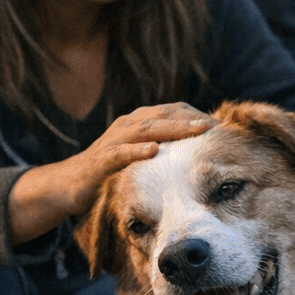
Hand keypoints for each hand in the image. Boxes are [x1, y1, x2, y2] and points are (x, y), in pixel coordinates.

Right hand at [8, 103, 214, 243]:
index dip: (198, 115)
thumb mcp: (144, 155)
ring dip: (174, 128)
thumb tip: (203, 148)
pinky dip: (137, 150)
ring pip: (147, 128)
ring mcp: (113, 140)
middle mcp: (128, 125)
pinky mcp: (100, 160)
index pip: (175, 110)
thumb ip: (168, 148)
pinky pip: (120, 152)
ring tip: (198, 130)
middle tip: (218, 126)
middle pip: (165, 114)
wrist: (71, 185)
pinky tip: (154, 151)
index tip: (223, 125)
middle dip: (193, 118)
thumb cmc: (114, 171)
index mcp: (141, 121)